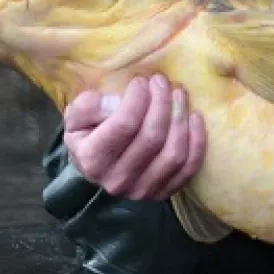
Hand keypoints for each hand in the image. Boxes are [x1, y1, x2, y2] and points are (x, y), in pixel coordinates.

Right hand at [63, 74, 205, 200]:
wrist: (96, 166)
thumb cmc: (88, 134)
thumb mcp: (76, 117)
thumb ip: (89, 106)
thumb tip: (117, 101)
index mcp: (92, 159)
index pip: (124, 125)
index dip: (138, 98)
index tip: (141, 81)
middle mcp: (117, 180)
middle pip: (152, 137)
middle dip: (162, 103)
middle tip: (163, 82)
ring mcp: (142, 190)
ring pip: (173, 153)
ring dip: (181, 118)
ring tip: (179, 95)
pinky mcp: (163, 192)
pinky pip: (188, 168)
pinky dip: (197, 141)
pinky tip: (195, 118)